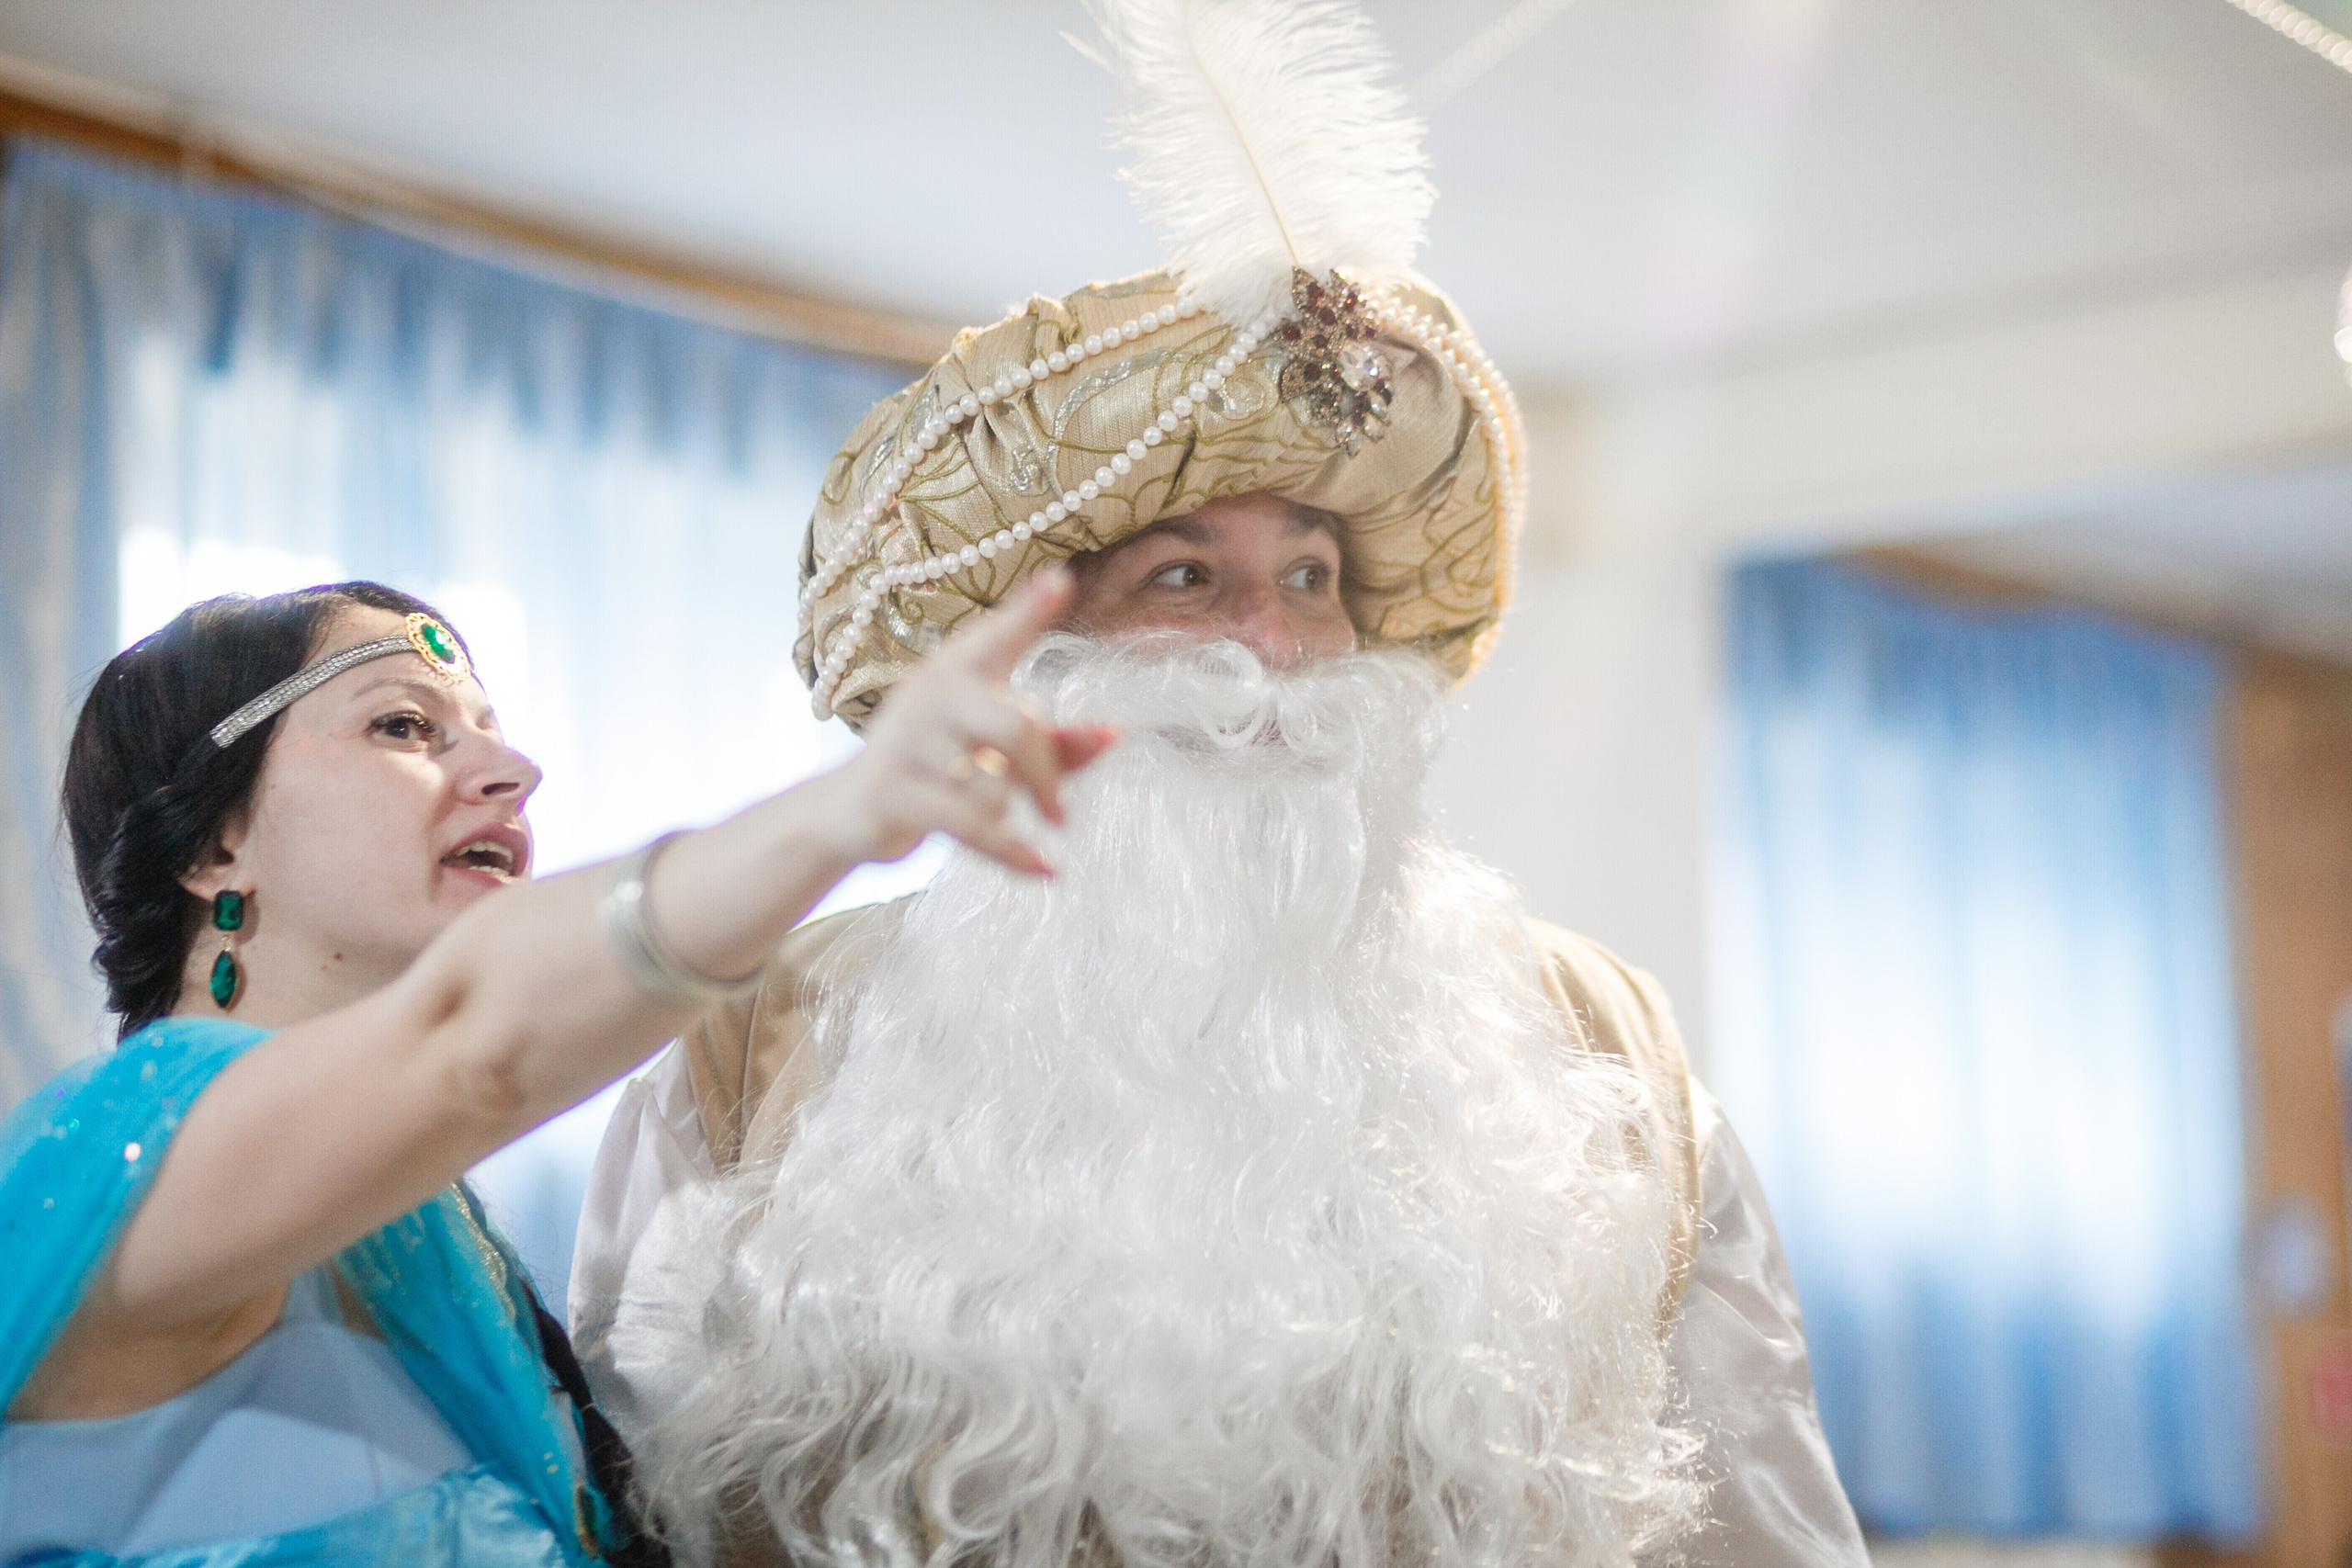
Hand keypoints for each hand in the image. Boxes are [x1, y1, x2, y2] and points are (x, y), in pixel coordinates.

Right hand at [832, 565, 1117, 876]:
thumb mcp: (997, 753)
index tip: (1062, 581)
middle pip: (1015, 728)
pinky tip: (1045, 870)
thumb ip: (1057, 745)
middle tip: (1061, 815)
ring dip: (1005, 815)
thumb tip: (1115, 735)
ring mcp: (904, 739)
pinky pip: (969, 825)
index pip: (997, 635)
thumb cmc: (939, 769)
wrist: (851, 811)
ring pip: (991, 785)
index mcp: (958, 669)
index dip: (1028, 610)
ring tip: (995, 820)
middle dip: (1047, 776)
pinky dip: (1011, 853)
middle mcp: (930, 692)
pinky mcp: (890, 790)